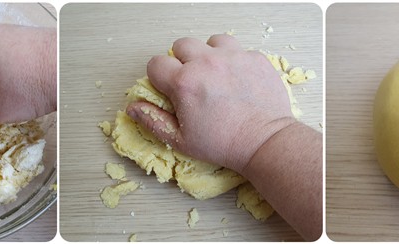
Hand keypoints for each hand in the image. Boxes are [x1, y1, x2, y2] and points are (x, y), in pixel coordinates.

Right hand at [127, 34, 295, 172]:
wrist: (265, 142)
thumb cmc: (223, 144)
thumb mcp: (180, 140)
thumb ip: (153, 120)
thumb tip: (133, 107)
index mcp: (184, 82)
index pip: (156, 63)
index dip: (159, 77)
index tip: (169, 88)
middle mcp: (207, 63)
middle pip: (182, 45)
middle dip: (182, 61)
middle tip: (193, 82)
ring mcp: (233, 57)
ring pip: (211, 41)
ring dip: (209, 54)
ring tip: (216, 75)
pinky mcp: (255, 58)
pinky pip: (238, 50)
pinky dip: (235, 61)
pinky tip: (237, 81)